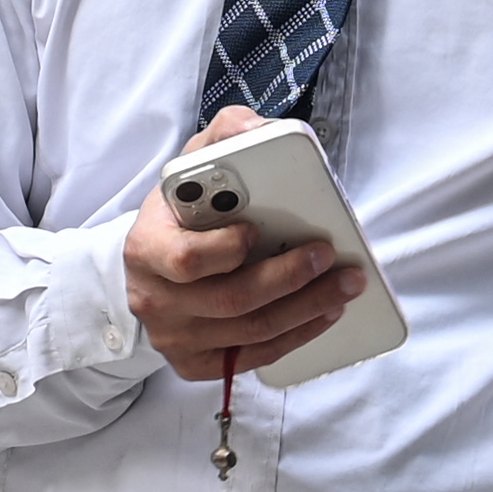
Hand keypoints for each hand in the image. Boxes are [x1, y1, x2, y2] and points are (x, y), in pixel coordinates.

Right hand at [120, 105, 362, 381]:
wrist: (154, 260)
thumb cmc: (183, 209)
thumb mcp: (196, 161)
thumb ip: (226, 134)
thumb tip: (257, 129)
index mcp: (147, 246)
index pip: (186, 259)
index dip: (226, 249)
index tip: (260, 230)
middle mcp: (155, 298)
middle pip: (232, 300)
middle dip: (290, 279)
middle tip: (331, 256)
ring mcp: (174, 336)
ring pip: (250, 332)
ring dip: (305, 310)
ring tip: (344, 286)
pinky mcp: (195, 362)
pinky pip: (251, 359)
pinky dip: (294, 338)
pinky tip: (324, 315)